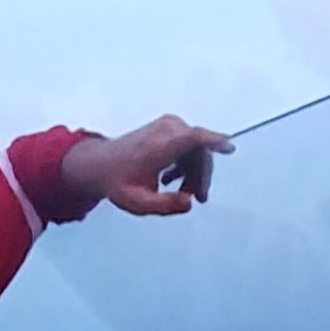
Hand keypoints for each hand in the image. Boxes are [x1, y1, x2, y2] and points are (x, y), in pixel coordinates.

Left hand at [61, 115, 226, 216]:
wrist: (99, 164)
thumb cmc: (117, 183)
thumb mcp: (137, 203)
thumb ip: (164, 206)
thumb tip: (189, 203)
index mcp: (158, 146)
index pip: (192, 138)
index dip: (213, 142)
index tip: (230, 147)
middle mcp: (165, 130)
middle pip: (199, 151)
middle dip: (202, 176)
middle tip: (198, 198)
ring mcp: (168, 125)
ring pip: (197, 148)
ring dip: (194, 172)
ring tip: (182, 192)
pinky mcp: (169, 125)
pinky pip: (190, 143)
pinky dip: (187, 163)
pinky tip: (172, 179)